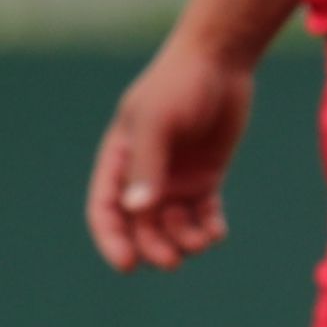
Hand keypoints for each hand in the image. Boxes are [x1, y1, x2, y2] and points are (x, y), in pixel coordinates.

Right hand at [89, 33, 261, 272]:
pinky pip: (202, 217)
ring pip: (172, 227)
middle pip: (140, 227)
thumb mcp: (157, 121)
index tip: (127, 264)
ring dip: (183, 241)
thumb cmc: (179, 84)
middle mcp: (144, 175)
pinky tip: (216, 232)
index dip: (111, 240)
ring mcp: (175, 178)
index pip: (105, 210)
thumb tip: (137, 211)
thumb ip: (146, 166)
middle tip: (172, 260)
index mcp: (119, 159)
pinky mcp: (205, 178)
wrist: (220, 61)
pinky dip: (207, 230)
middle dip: (153, 247)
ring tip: (201, 240)